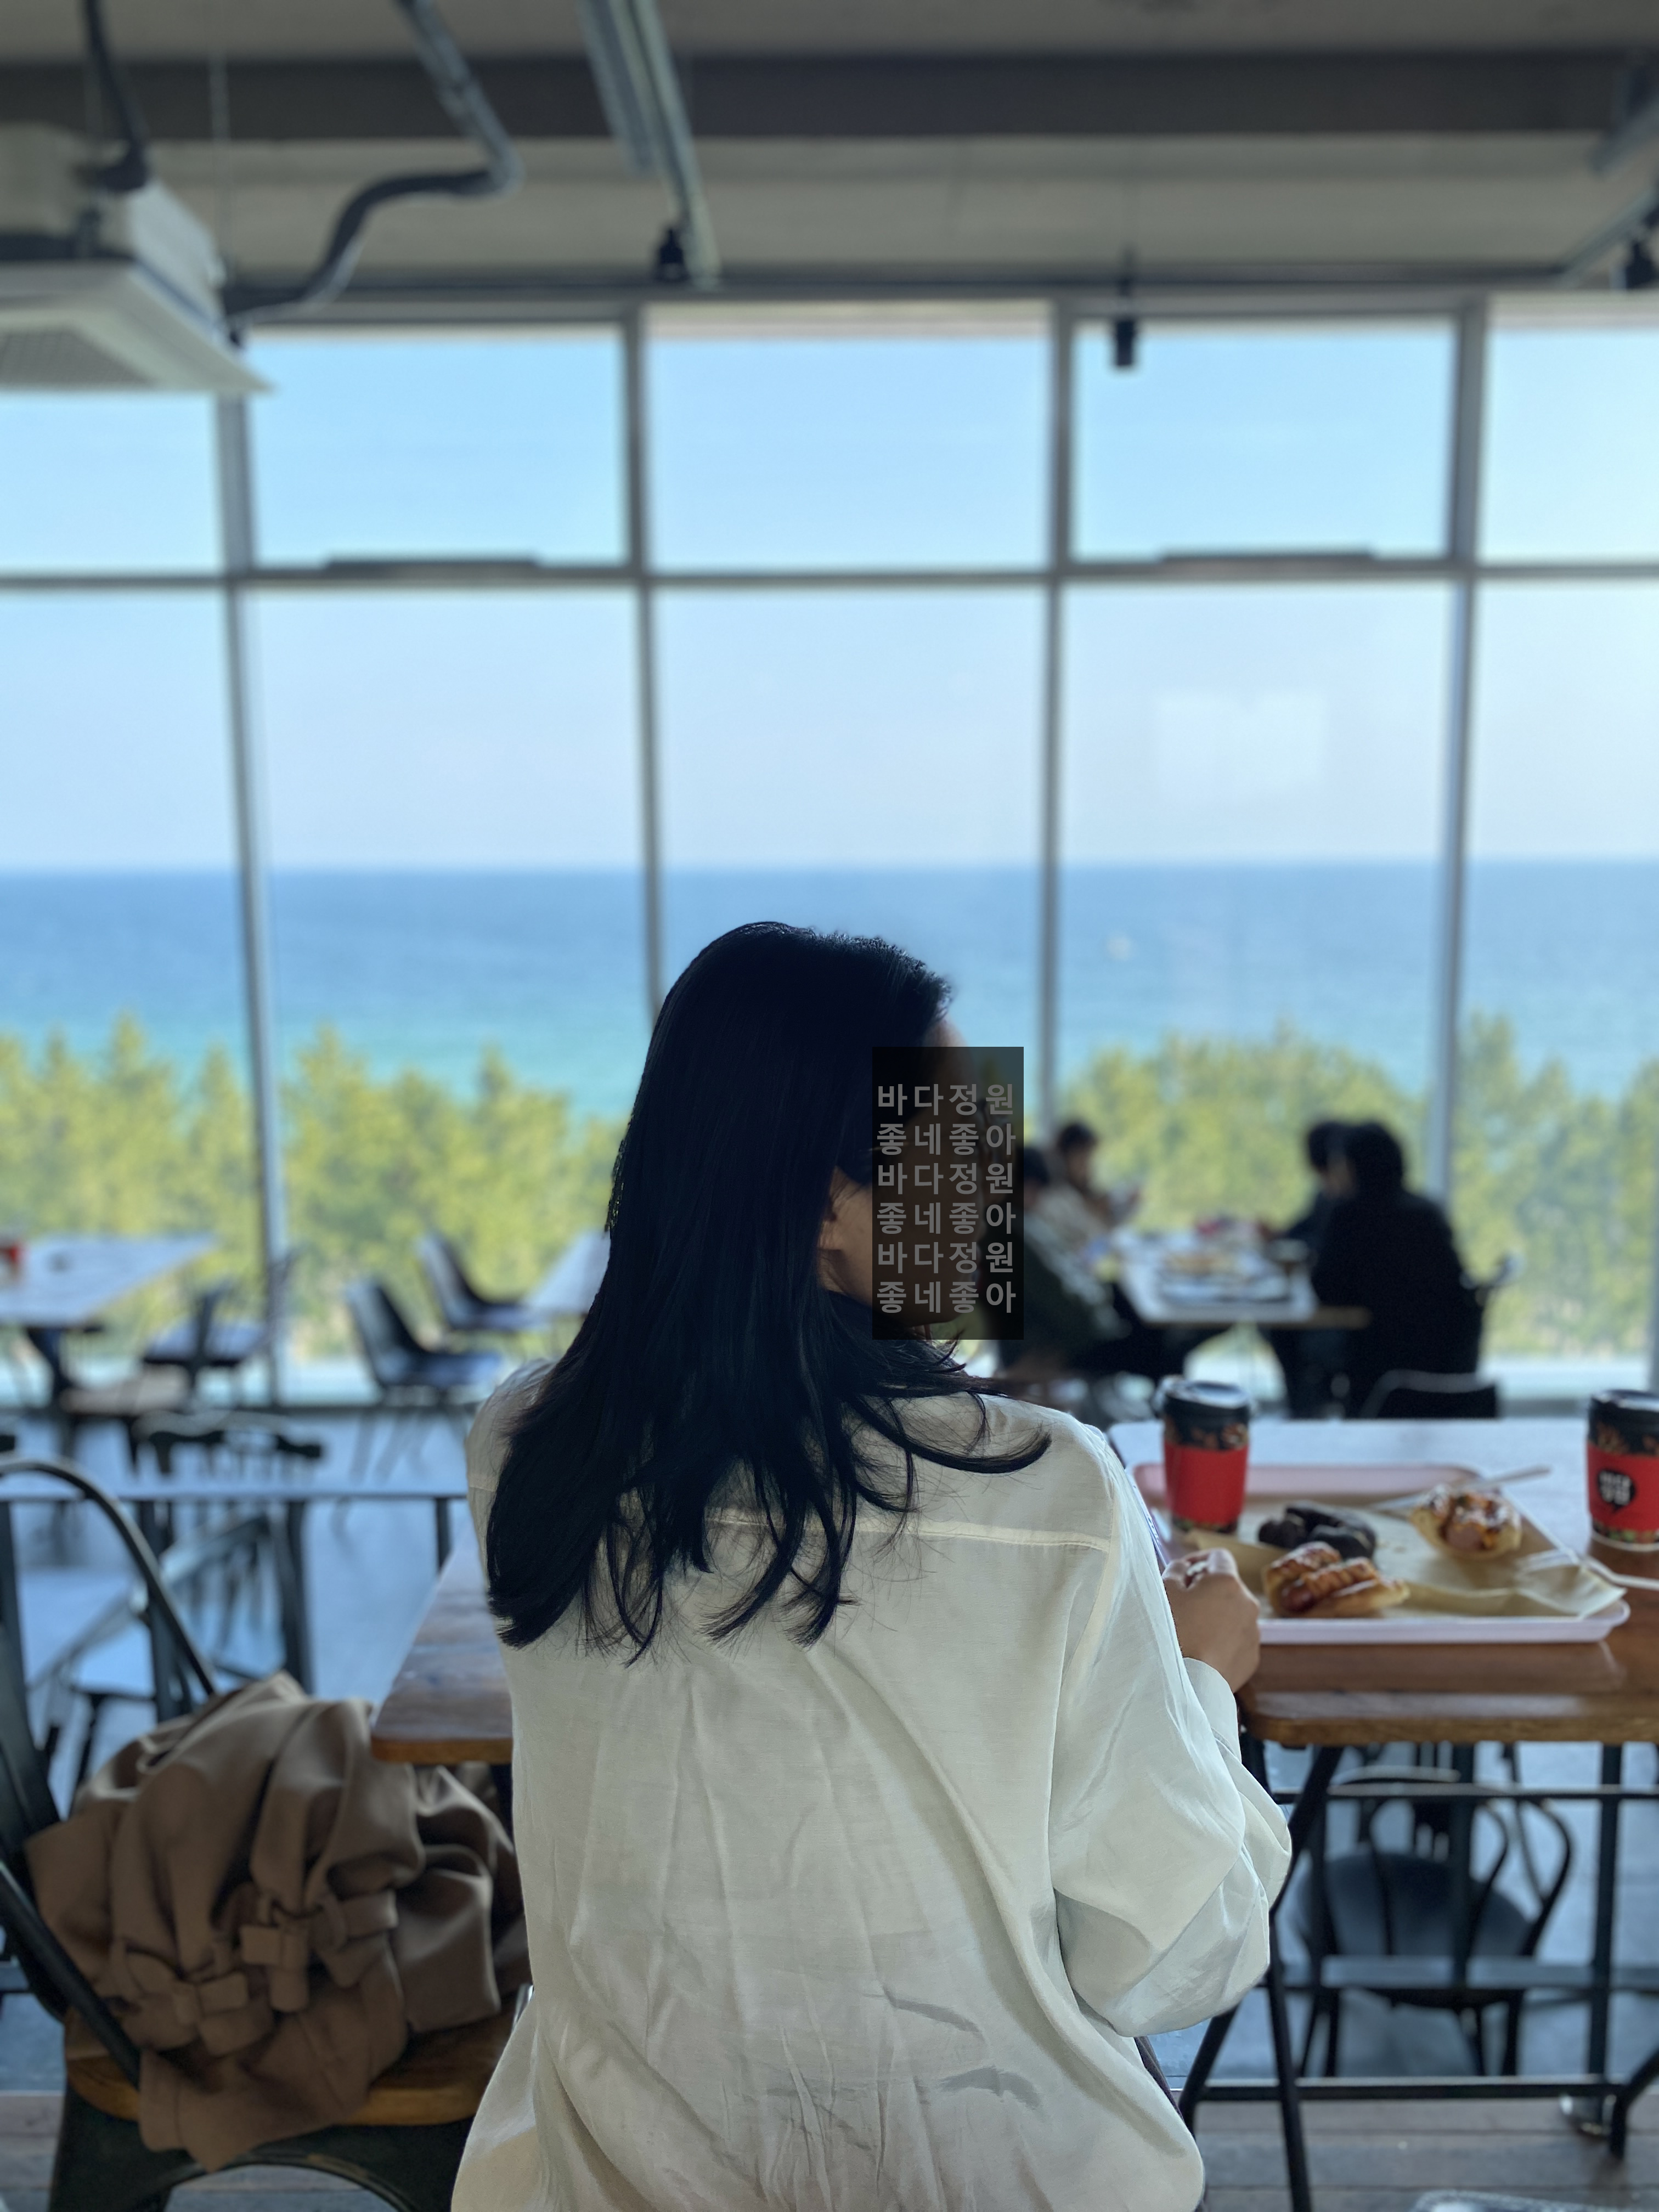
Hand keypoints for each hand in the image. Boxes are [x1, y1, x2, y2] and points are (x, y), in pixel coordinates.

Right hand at [1163, 1548, 1260, 1691]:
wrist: (1187, 1682)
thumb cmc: (1173, 1632)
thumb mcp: (1165, 1591)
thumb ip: (1176, 1571)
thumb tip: (1185, 1569)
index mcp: (1227, 1582)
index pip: (1220, 1556)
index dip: (1200, 1558)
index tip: (1185, 1570)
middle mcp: (1248, 1603)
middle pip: (1228, 1586)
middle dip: (1207, 1589)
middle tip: (1183, 1602)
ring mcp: (1253, 1632)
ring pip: (1234, 1613)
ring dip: (1216, 1614)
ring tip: (1192, 1630)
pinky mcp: (1252, 1657)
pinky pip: (1237, 1639)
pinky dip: (1223, 1638)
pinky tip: (1202, 1650)